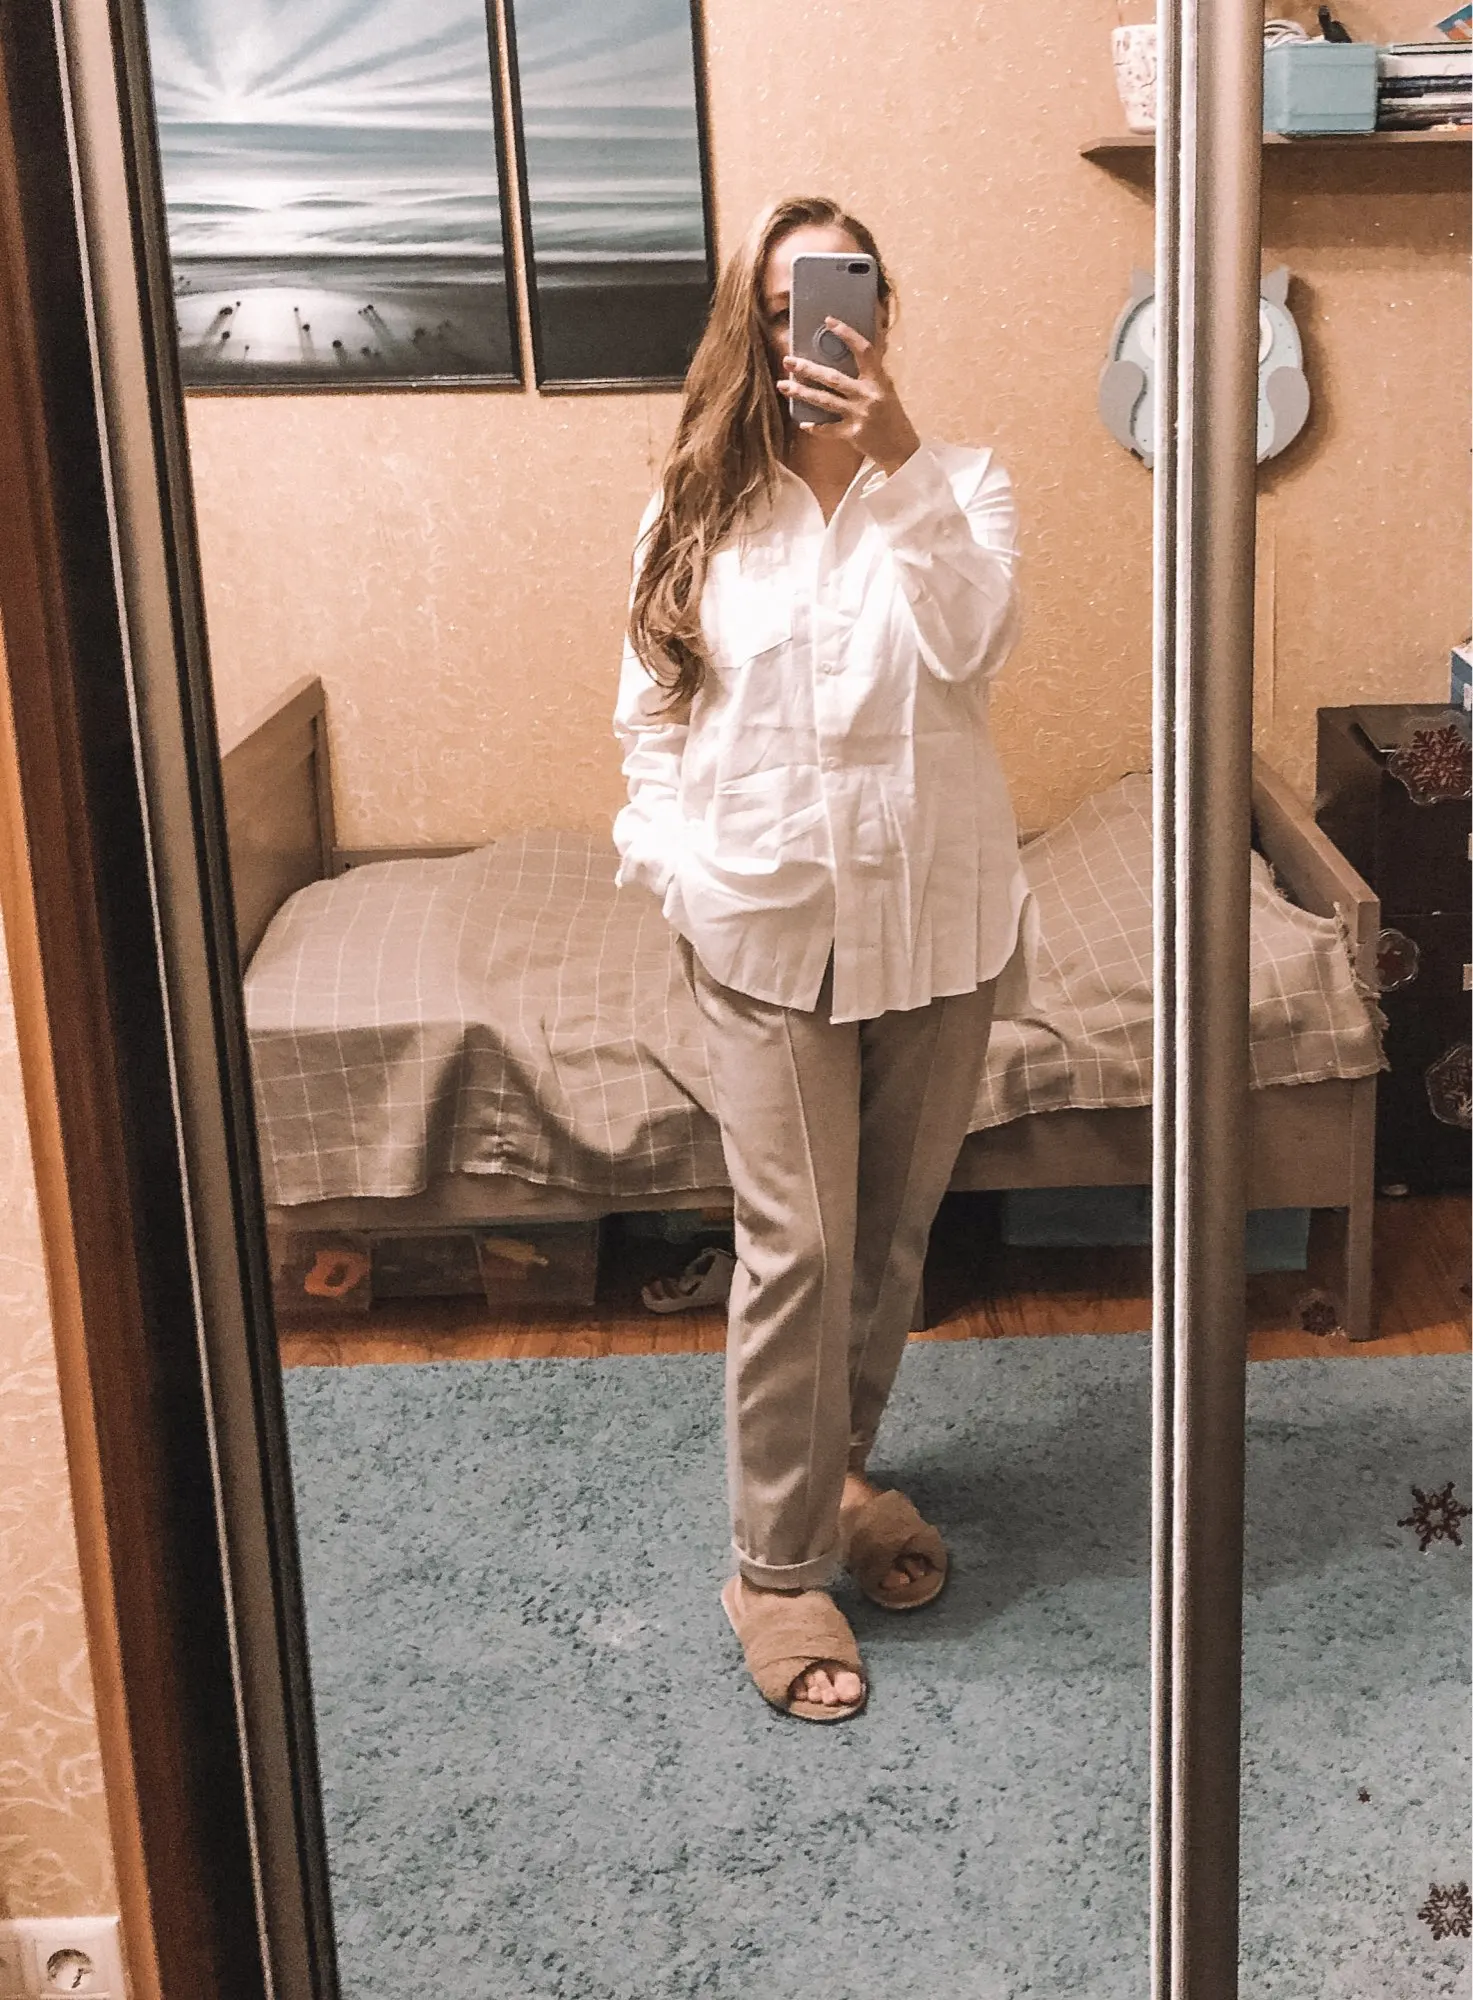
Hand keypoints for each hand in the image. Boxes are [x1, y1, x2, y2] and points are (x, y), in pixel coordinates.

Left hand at [780, 318, 920, 474]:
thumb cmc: (892, 415)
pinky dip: (816, 427)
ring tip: (783, 385)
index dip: (847, 334)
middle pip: (833, 378)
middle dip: (808, 368)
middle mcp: (868, 395)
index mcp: (878, 380)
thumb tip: (854, 350)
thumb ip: (870, 373)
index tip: (829, 321)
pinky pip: (828, 429)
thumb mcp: (886, 389)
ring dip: (802, 393)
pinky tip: (803, 423)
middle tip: (788, 360)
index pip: (863, 350)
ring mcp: (859, 415)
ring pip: (825, 401)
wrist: (901, 448)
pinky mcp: (853, 434)